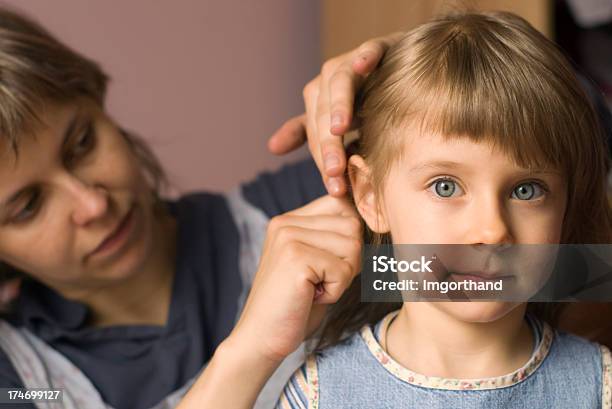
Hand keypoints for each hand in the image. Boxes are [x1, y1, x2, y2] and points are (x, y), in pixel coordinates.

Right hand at [229, 195, 361, 362]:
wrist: (261, 338)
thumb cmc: (295, 305)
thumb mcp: (316, 262)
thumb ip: (335, 237)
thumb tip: (375, 220)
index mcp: (290, 219)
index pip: (343, 206)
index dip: (349, 238)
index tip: (326, 266)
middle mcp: (286, 222)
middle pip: (352, 226)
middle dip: (348, 260)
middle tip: (319, 282)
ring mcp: (289, 237)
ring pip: (353, 246)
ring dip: (342, 277)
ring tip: (313, 289)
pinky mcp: (296, 258)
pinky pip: (344, 270)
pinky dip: (335, 292)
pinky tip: (310, 298)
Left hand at [267, 32, 402, 195]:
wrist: (400, 64)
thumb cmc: (367, 97)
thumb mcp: (337, 121)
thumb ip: (307, 134)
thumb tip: (272, 148)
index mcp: (318, 99)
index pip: (316, 135)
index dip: (324, 162)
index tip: (335, 190)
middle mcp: (329, 80)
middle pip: (323, 114)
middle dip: (329, 145)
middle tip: (336, 173)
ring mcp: (352, 62)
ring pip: (340, 83)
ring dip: (339, 105)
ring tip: (338, 129)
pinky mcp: (378, 47)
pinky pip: (370, 49)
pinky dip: (365, 56)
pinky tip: (364, 65)